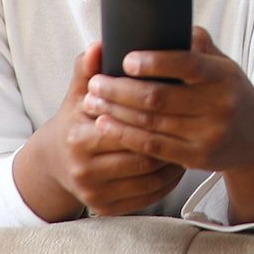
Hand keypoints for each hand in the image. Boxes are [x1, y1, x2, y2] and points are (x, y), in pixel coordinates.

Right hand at [14, 42, 184, 220]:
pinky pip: (147, 196)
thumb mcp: (79, 91)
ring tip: (194, 138)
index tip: (183, 98)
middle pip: (142, 154)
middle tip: (198, 119)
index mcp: (79, 136)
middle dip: (172, 137)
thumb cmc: (78, 117)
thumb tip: (98, 45)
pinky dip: (168, 180)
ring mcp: (94, 193)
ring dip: (176, 160)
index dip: (157, 113)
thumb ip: (88, 68)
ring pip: (150, 178)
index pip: (129, 125)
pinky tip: (181, 161)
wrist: (55, 159)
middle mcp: (83, 169)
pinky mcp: (104, 208)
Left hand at [84, 27, 253, 223]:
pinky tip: (106, 125)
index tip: (126, 59)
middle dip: (121, 90)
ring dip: (116, 112)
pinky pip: (153, 147)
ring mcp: (207, 134)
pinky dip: (125, 135)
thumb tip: (168, 24)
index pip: (188, 64)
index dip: (155, 62)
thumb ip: (199, 46)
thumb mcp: (225, 66)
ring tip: (92, 101)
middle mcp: (219, 105)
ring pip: (151, 123)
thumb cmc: (231, 93)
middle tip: (95, 82)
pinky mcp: (196, 158)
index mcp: (225, 75)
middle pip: (160, 98)